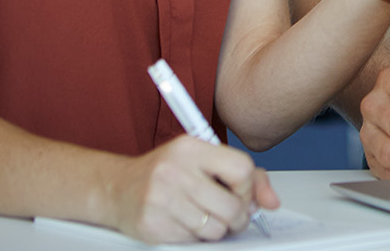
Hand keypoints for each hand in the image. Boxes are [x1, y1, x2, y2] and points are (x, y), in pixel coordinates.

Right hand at [110, 135, 280, 243]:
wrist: (117, 189)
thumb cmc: (166, 173)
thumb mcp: (203, 160)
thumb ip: (246, 175)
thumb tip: (271, 201)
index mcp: (191, 147)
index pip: (241, 169)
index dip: (249, 188)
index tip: (243, 194)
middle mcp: (175, 170)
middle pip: (232, 206)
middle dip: (238, 217)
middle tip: (232, 215)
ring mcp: (161, 199)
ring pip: (215, 229)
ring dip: (217, 230)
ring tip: (206, 218)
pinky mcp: (152, 225)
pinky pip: (192, 242)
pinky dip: (194, 237)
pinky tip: (185, 223)